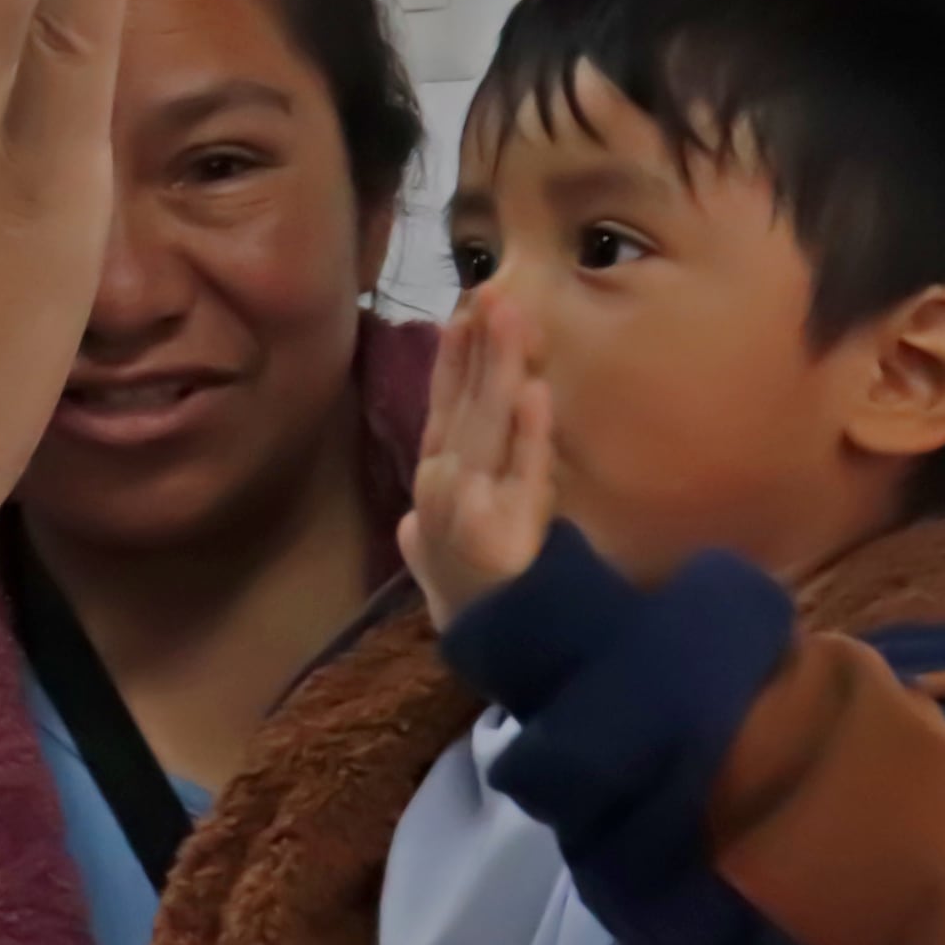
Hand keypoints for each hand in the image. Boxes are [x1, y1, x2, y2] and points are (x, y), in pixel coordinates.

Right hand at [398, 278, 555, 625]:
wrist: (493, 651)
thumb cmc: (472, 600)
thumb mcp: (437, 557)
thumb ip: (423, 533)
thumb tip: (411, 523)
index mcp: (434, 481)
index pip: (442, 406)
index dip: (453, 357)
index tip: (466, 309)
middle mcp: (445, 486)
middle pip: (464, 405)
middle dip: (477, 348)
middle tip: (492, 292)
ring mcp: (475, 507)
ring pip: (490, 426)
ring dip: (500, 369)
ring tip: (513, 319)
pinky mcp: (509, 533)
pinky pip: (523, 476)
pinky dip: (527, 436)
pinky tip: (533, 393)